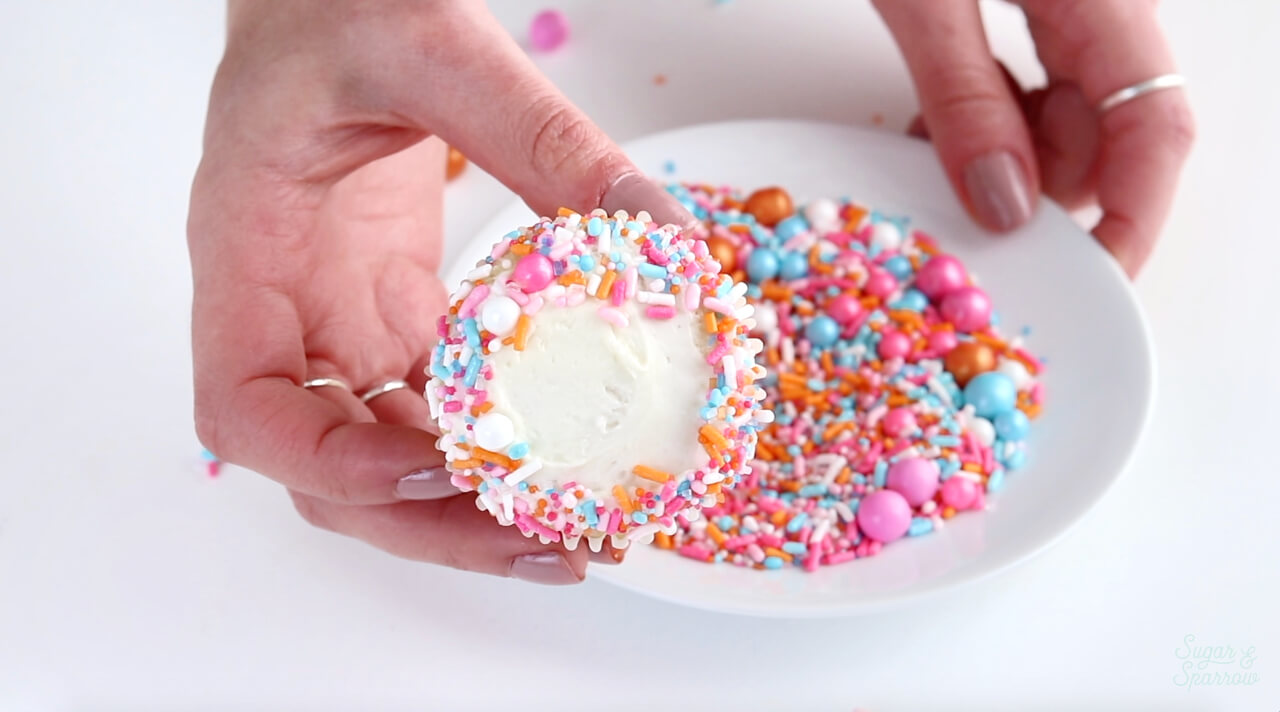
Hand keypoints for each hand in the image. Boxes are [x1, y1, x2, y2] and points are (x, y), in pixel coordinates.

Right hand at [189, 1, 682, 582]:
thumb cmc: (338, 4)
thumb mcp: (439, 51)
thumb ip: (546, 141)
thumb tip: (665, 240)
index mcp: (248, 256)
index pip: (246, 410)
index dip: (334, 464)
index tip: (436, 473)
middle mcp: (285, 311)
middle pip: (328, 470)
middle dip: (432, 525)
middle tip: (552, 542)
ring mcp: (337, 321)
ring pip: (383, 456)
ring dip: (470, 508)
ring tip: (575, 528)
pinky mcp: (391, 314)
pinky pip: (431, 407)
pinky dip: (491, 448)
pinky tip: (561, 460)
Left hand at [875, 0, 1194, 275]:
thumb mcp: (926, 3)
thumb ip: (963, 96)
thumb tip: (1002, 205)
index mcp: (1107, 2)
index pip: (1155, 127)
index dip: (1132, 219)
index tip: (1090, 279)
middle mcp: (1109, 12)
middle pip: (1102, 139)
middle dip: (1027, 181)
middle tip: (950, 175)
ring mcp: (1080, 13)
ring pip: (1063, 125)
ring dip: (996, 152)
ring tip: (929, 126)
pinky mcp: (1045, 14)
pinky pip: (1034, 95)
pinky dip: (985, 120)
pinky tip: (938, 108)